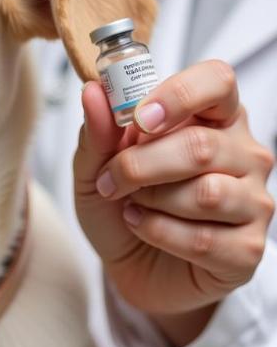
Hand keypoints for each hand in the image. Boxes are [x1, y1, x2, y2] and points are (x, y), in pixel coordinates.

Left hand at [74, 60, 274, 346]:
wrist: (128, 265)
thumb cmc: (119, 205)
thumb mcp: (95, 167)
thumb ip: (97, 132)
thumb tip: (93, 91)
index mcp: (211, 117)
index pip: (218, 81)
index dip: (178, 95)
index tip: (139, 118)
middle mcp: (243, 153)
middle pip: (201, 145)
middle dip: (140, 165)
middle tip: (112, 179)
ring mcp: (253, 201)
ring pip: (206, 193)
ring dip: (151, 200)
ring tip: (132, 204)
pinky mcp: (247, 248)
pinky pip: (202, 238)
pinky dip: (157, 232)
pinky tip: (143, 227)